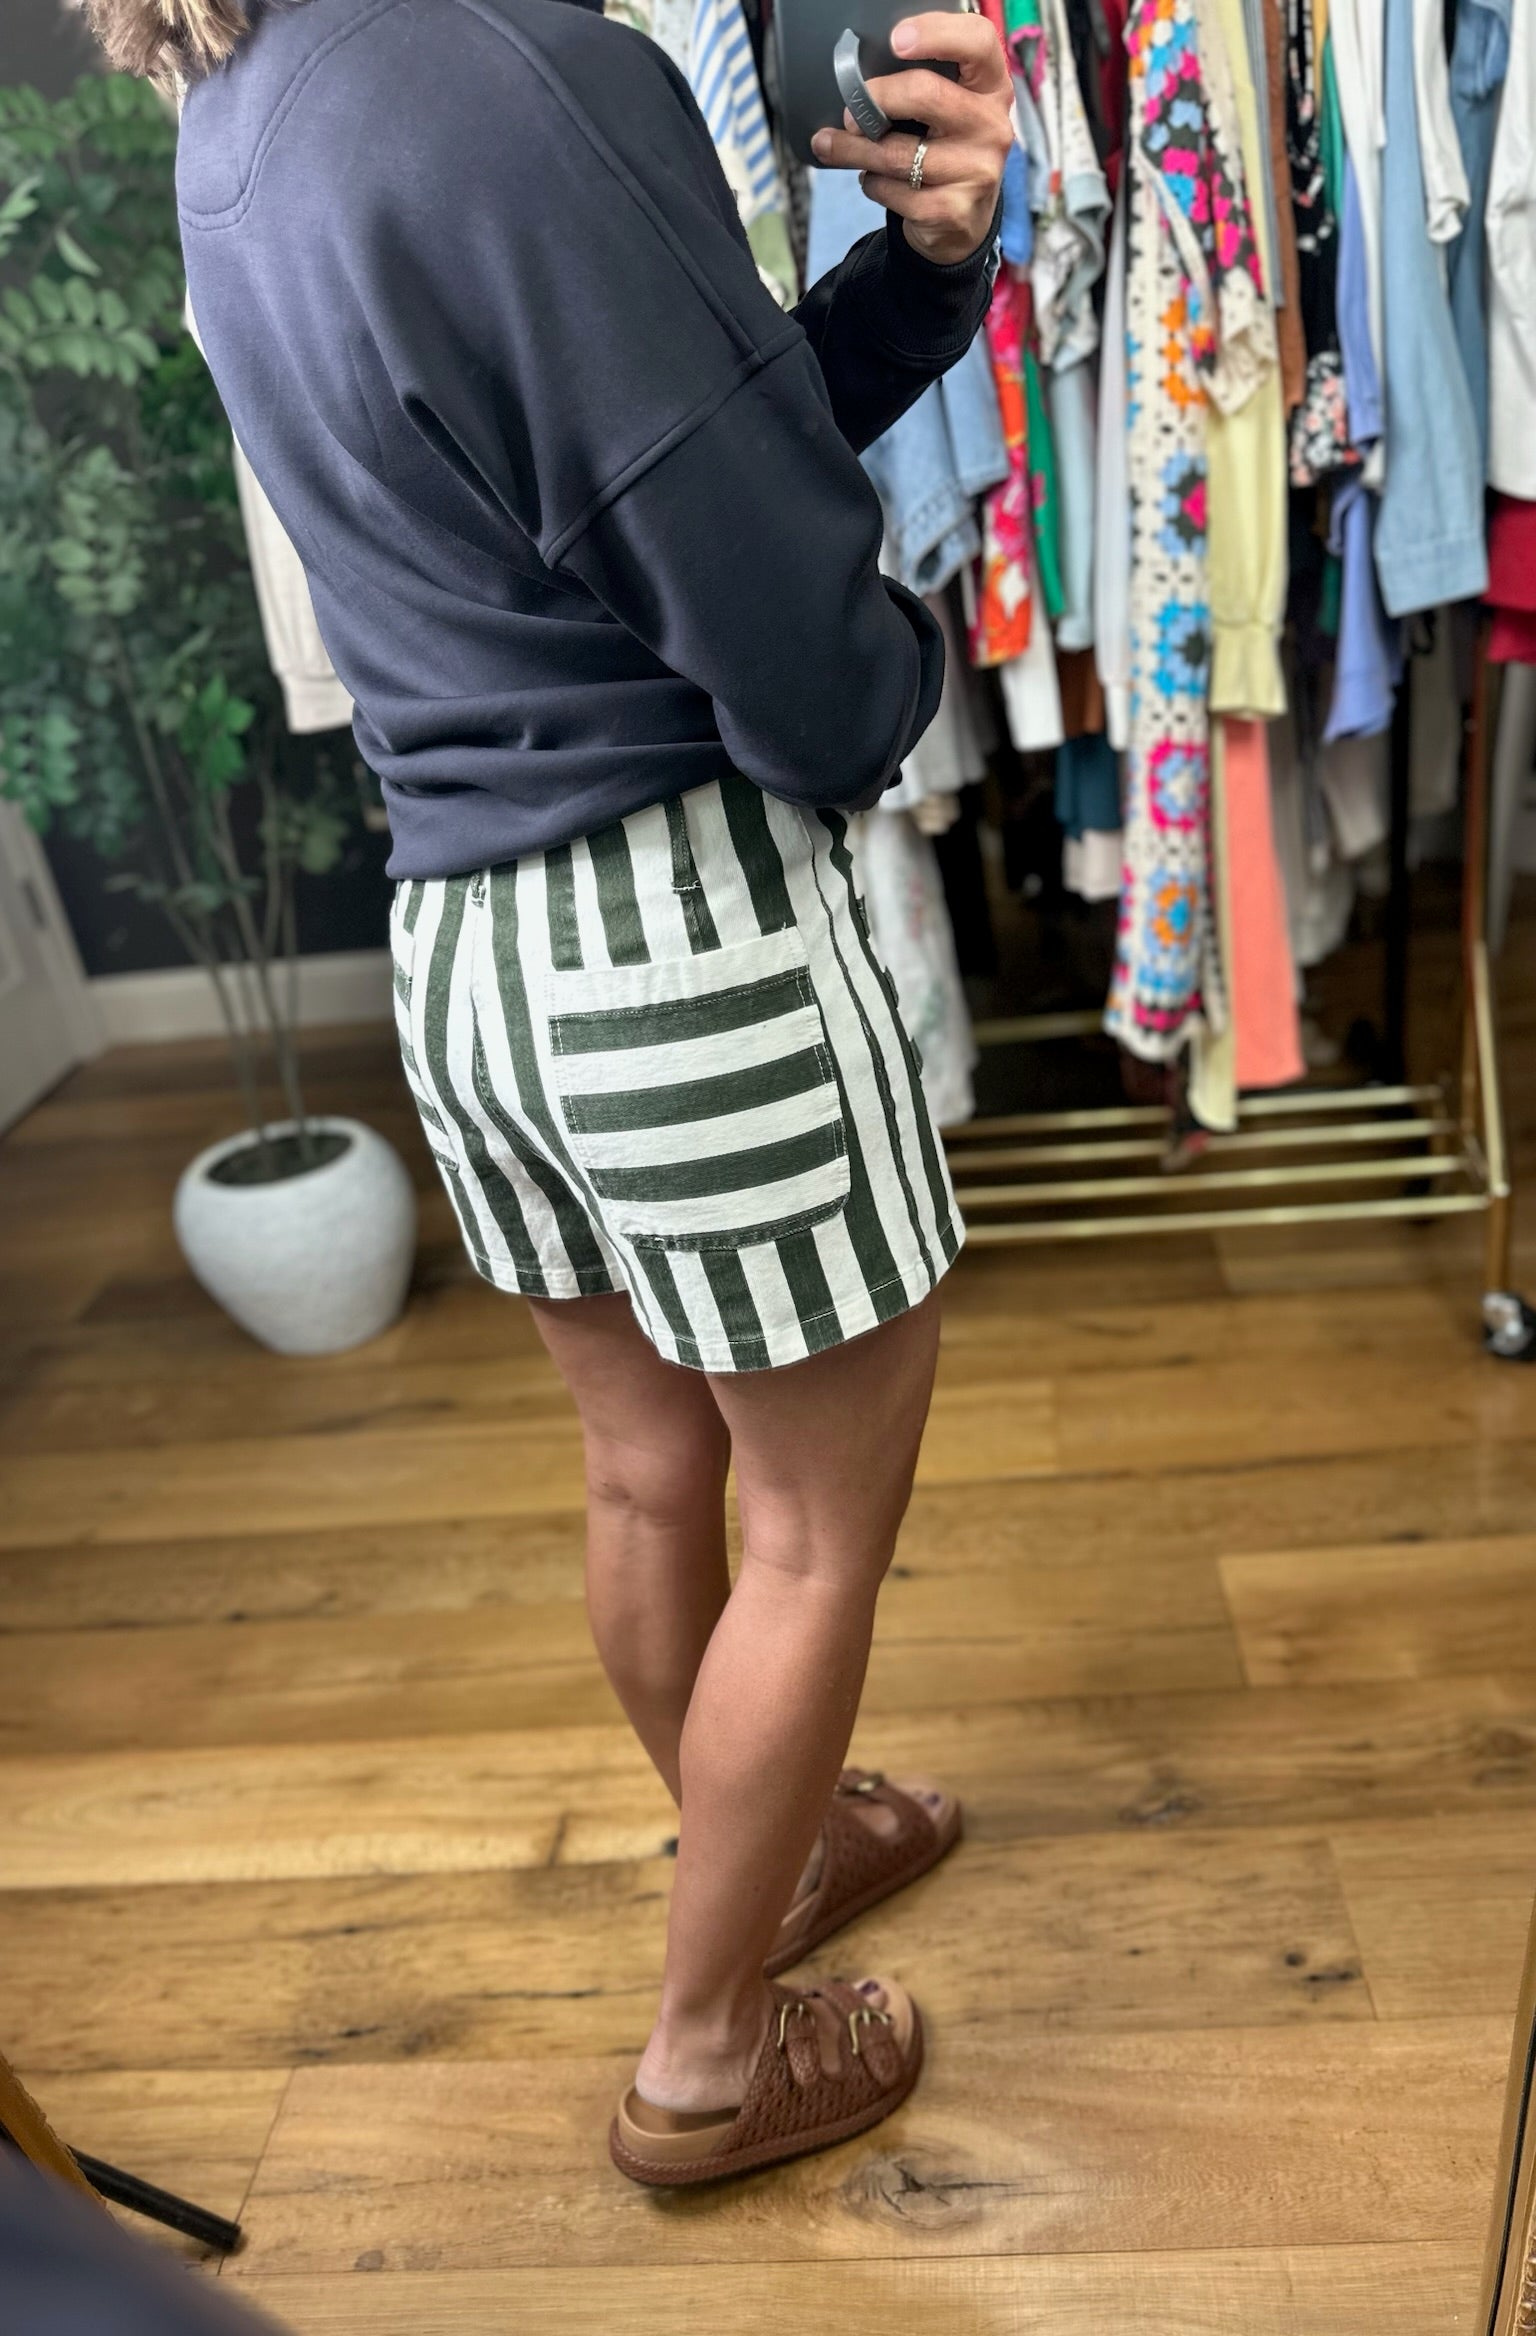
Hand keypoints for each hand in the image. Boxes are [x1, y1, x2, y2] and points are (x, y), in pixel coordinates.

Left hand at [810, 10, 1012, 267]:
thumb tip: (856, 80)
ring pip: (898, 153)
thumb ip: (921, 84)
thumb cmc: (945, 149)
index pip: (978, 42)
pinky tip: (874, 181)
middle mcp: (992, 126)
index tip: (896, 40)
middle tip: (849, 113)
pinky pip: (894, 192)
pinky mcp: (954, 211)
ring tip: (833, 146)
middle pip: (926, 94)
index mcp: (992, 87)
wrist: (962, 222)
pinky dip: (872, 185)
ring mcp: (978, 171)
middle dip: (874, 100)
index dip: (937, 33)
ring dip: (855, 149)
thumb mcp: (948, 109)